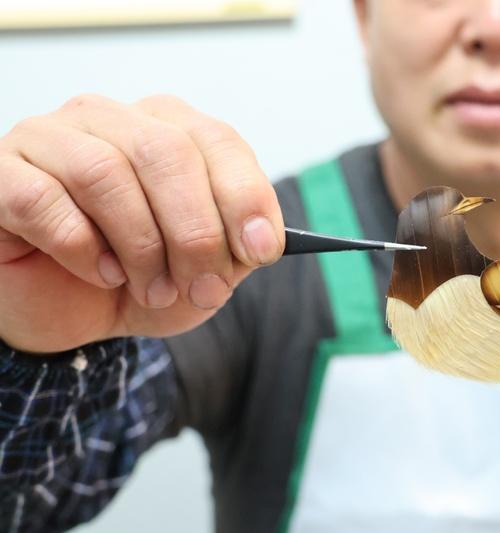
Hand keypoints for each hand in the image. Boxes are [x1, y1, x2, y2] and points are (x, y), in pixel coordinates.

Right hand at [0, 94, 284, 352]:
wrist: (69, 312)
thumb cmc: (139, 278)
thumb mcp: (203, 270)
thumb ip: (235, 248)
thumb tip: (260, 241)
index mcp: (166, 127)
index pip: (216, 140)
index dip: (245, 197)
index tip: (261, 251)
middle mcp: (109, 119)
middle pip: (165, 153)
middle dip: (195, 233)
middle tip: (203, 288)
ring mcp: (49, 139)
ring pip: (105, 173)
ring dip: (140, 246)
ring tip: (151, 288)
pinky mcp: (2, 174)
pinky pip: (42, 201)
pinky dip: (80, 247)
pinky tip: (100, 273)